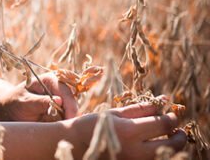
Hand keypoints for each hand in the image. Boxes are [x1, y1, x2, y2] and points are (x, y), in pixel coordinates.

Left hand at [0, 72, 76, 121]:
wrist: (10, 111)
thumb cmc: (15, 102)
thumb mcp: (25, 102)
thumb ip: (40, 102)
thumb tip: (59, 100)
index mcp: (50, 80)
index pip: (65, 92)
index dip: (69, 106)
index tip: (68, 119)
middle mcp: (59, 89)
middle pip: (72, 104)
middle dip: (69, 116)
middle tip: (64, 128)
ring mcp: (62, 102)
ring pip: (71, 114)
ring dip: (65, 122)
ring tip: (51, 126)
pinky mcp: (61, 113)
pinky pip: (67, 121)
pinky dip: (62, 126)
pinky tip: (55, 129)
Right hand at [68, 101, 186, 158]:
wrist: (75, 145)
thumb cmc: (93, 125)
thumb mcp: (115, 113)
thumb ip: (140, 108)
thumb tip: (163, 100)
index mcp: (129, 132)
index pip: (163, 125)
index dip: (172, 118)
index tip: (172, 114)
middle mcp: (136, 150)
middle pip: (171, 144)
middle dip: (179, 136)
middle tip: (178, 129)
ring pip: (166, 155)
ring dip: (172, 146)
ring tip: (168, 138)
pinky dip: (159, 153)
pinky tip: (155, 146)